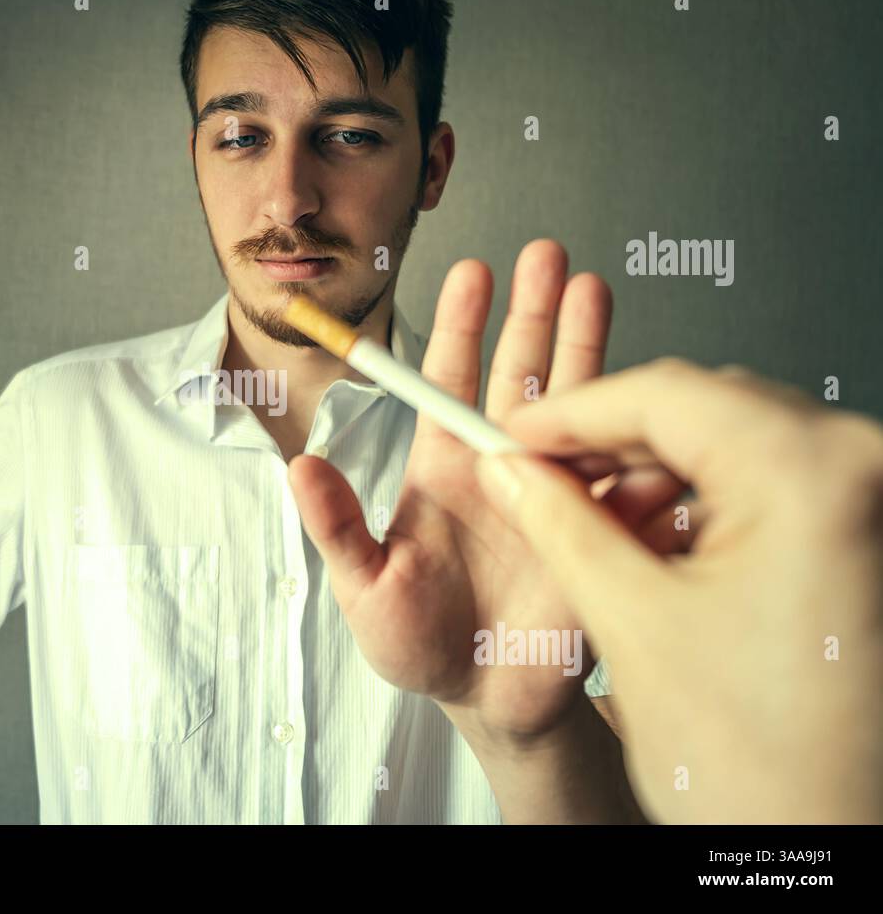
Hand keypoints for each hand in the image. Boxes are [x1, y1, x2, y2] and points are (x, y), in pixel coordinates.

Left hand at [289, 240, 655, 742]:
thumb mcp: (364, 585)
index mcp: (446, 466)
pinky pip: (627, 486)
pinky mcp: (602, 535)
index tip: (473, 270)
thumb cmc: (415, 641)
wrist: (483, 700)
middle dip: (536, 311)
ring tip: (596, 290)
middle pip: (522, 373)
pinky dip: (641, 449)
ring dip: (589, 350)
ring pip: (579, 407)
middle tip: (548, 253)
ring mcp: (558, 494)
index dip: (461, 324)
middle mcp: (505, 466)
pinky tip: (651, 411)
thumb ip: (337, 526)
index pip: (451, 379)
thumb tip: (301, 466)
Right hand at [475, 358, 882, 822]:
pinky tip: (647, 533)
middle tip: (539, 471)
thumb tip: (515, 471)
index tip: (517, 434)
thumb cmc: (771, 770)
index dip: (571, 413)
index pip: (667, 393)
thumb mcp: (631, 622)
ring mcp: (874, 502)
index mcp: (813, 478)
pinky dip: (700, 497)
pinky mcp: (867, 534)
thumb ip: (559, 524)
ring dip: (653, 467)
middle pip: (705, 408)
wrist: (832, 842)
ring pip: (737, 440)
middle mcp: (861, 473)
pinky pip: (771, 481)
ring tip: (585, 513)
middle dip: (610, 439)